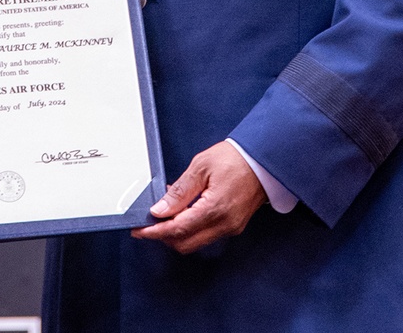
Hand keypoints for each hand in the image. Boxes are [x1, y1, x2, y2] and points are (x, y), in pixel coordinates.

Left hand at [131, 141, 266, 254]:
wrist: (263, 160)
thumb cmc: (236, 159)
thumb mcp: (201, 167)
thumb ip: (179, 191)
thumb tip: (160, 209)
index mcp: (215, 209)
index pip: (178, 229)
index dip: (155, 231)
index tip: (139, 229)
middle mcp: (225, 224)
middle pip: (185, 243)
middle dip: (163, 235)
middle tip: (148, 222)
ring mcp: (230, 228)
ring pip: (195, 242)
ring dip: (176, 232)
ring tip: (165, 211)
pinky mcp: (233, 226)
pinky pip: (206, 235)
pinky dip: (190, 228)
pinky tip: (182, 211)